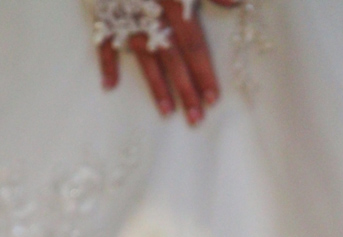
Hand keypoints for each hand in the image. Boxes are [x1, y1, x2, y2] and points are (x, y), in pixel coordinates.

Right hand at [98, 0, 238, 124]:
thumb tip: (238, 3)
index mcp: (173, 4)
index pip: (194, 46)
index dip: (204, 73)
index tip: (213, 99)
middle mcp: (151, 17)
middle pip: (173, 60)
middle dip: (185, 91)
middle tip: (195, 120)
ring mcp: (125, 18)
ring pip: (144, 58)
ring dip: (156, 87)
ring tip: (165, 112)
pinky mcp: (104, 14)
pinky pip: (104, 44)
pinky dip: (106, 65)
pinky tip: (109, 86)